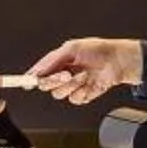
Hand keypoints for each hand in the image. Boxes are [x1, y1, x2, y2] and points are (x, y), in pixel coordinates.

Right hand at [24, 37, 142, 105]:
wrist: (117, 61)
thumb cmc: (98, 50)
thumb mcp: (72, 48)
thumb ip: (52, 59)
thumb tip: (38, 68)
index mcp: (57, 62)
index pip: (39, 72)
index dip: (32, 77)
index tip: (28, 81)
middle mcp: (62, 75)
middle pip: (46, 86)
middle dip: (54, 80)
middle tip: (66, 74)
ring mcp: (72, 86)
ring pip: (60, 94)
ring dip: (72, 84)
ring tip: (84, 74)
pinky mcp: (82, 95)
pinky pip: (75, 99)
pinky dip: (83, 91)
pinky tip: (90, 82)